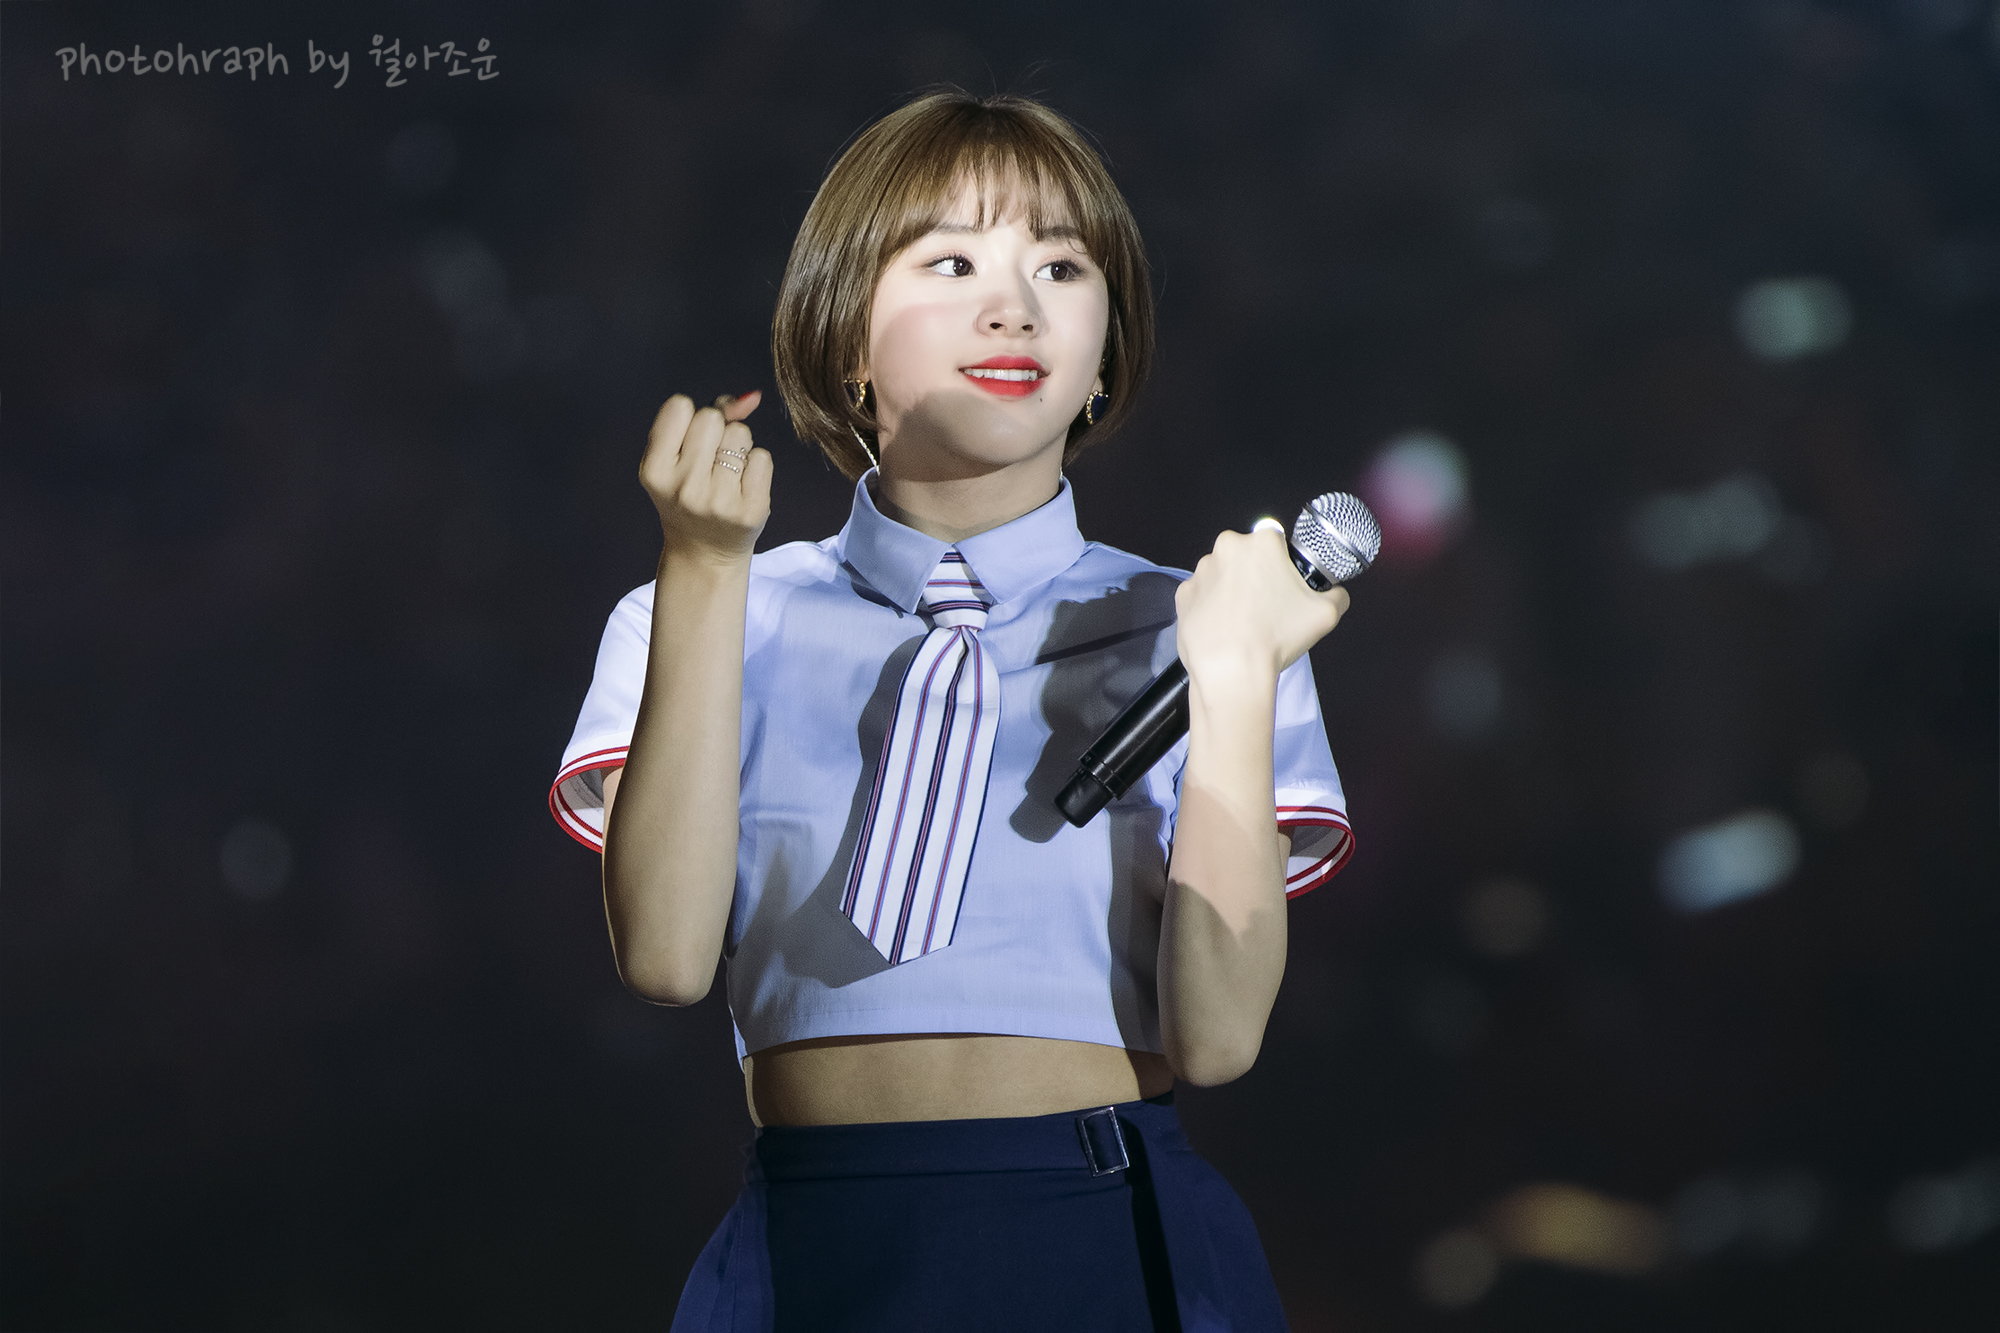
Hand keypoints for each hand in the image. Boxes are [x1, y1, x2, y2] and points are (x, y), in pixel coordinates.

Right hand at [639, 391, 772, 565]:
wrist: (703, 553)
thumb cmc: (689, 496)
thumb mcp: (675, 459)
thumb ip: (700, 419)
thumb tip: (751, 397)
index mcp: (655, 470)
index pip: (679, 406)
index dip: (689, 417)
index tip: (688, 441)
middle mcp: (684, 486)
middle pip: (712, 417)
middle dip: (715, 430)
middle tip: (710, 461)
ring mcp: (719, 500)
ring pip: (740, 433)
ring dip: (738, 447)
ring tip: (726, 475)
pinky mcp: (750, 509)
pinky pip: (763, 457)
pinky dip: (756, 467)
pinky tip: (742, 488)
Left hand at [1174, 520, 1349, 681]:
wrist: (1232, 671)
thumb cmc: (1276, 638)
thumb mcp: (1327, 613)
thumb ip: (1337, 594)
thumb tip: (1336, 593)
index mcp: (1262, 542)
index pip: (1276, 541)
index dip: (1282, 563)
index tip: (1284, 585)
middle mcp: (1227, 547)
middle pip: (1247, 556)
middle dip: (1256, 576)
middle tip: (1267, 608)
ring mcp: (1200, 571)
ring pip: (1223, 575)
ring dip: (1232, 591)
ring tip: (1244, 623)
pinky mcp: (1182, 595)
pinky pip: (1202, 596)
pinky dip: (1212, 608)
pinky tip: (1224, 629)